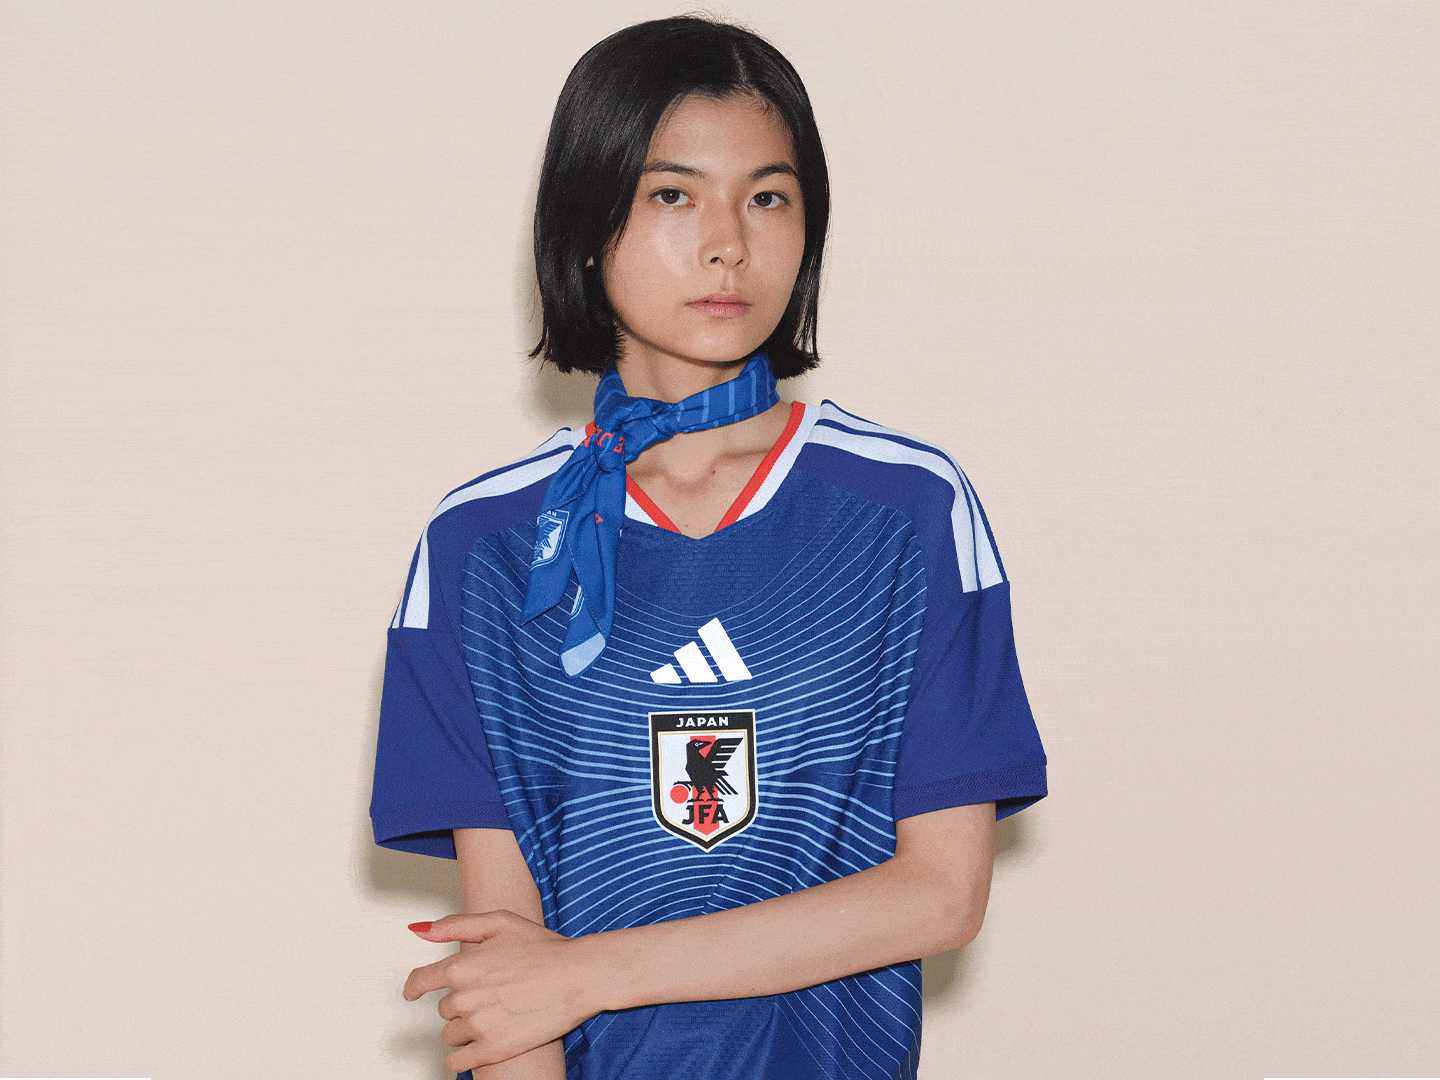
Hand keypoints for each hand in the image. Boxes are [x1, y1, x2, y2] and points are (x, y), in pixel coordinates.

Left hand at [403, 911, 595, 1073]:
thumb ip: (454, 925)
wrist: (580, 976)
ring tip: (496, 1015)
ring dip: (465, 1029)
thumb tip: (417, 930)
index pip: (419, 982)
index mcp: (461, 965)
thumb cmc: (544, 947)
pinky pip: (458, 1063)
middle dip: (461, 1003)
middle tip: (492, 994)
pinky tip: (483, 1044)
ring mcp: (478, 1025)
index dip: (413, 988)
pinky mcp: (493, 1049)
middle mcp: (464, 997)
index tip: (412, 993)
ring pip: (450, 1035)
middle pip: (443, 1010)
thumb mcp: (499, 922)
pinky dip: (464, 1057)